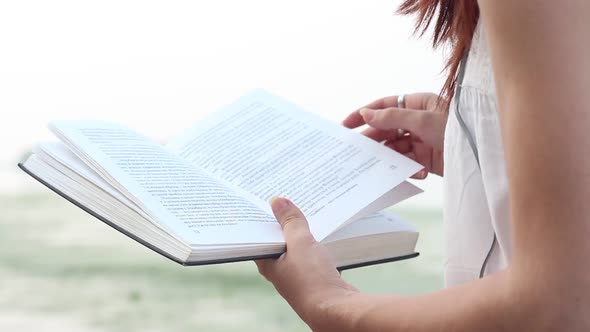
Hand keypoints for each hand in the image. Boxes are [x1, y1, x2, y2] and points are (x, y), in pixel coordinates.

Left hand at [256, 197, 358, 329]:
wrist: (336, 308)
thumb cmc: (312, 279)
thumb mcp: (300, 242)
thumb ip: (290, 222)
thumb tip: (276, 201)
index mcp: (268, 264)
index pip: (258, 239)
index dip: (261, 221)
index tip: (266, 204)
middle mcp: (280, 273)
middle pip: (278, 243)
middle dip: (283, 225)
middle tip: (286, 202)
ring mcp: (298, 278)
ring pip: (296, 250)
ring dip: (300, 235)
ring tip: (305, 214)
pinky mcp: (315, 280)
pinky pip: (311, 258)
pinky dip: (314, 246)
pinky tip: (322, 237)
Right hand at [342, 93, 447, 176]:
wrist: (482, 154)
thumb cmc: (457, 128)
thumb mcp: (422, 120)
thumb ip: (392, 117)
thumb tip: (366, 113)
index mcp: (416, 105)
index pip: (383, 106)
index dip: (363, 114)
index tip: (346, 125)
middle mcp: (416, 121)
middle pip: (386, 129)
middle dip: (374, 140)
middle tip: (357, 151)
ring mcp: (421, 140)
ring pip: (395, 148)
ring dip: (391, 158)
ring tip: (383, 166)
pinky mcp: (426, 159)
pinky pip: (408, 163)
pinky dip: (409, 169)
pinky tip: (417, 172)